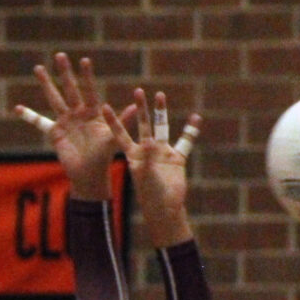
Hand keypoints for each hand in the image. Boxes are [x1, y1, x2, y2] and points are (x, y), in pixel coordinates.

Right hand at [16, 52, 134, 199]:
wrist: (89, 174)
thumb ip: (122, 121)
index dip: (87, 76)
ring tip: (38, 68)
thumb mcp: (114, 139)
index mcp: (93, 113)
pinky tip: (17, 108)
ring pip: (54, 98)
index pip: (89, 90)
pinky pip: (39, 122)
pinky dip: (28, 116)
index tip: (84, 60)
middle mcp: (78, 113)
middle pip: (69, 89)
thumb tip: (134, 107)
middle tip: (60, 55)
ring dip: (46, 84)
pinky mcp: (54, 132)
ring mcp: (65, 121)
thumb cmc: (104, 157)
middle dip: (64, 72)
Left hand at [103, 88, 200, 248]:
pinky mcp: (177, 158)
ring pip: (162, 127)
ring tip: (160, 94)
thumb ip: (148, 158)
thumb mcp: (146, 176)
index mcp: (133, 156)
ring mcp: (162, 153)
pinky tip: (195, 117)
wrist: (165, 210)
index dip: (113, 121)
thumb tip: (150, 140)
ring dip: (161, 111)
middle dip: (140, 108)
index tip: (104, 106)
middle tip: (138, 90)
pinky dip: (191, 130)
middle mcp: (146, 151)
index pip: (120, 134)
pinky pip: (185, 141)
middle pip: (142, 124)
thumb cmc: (150, 197)